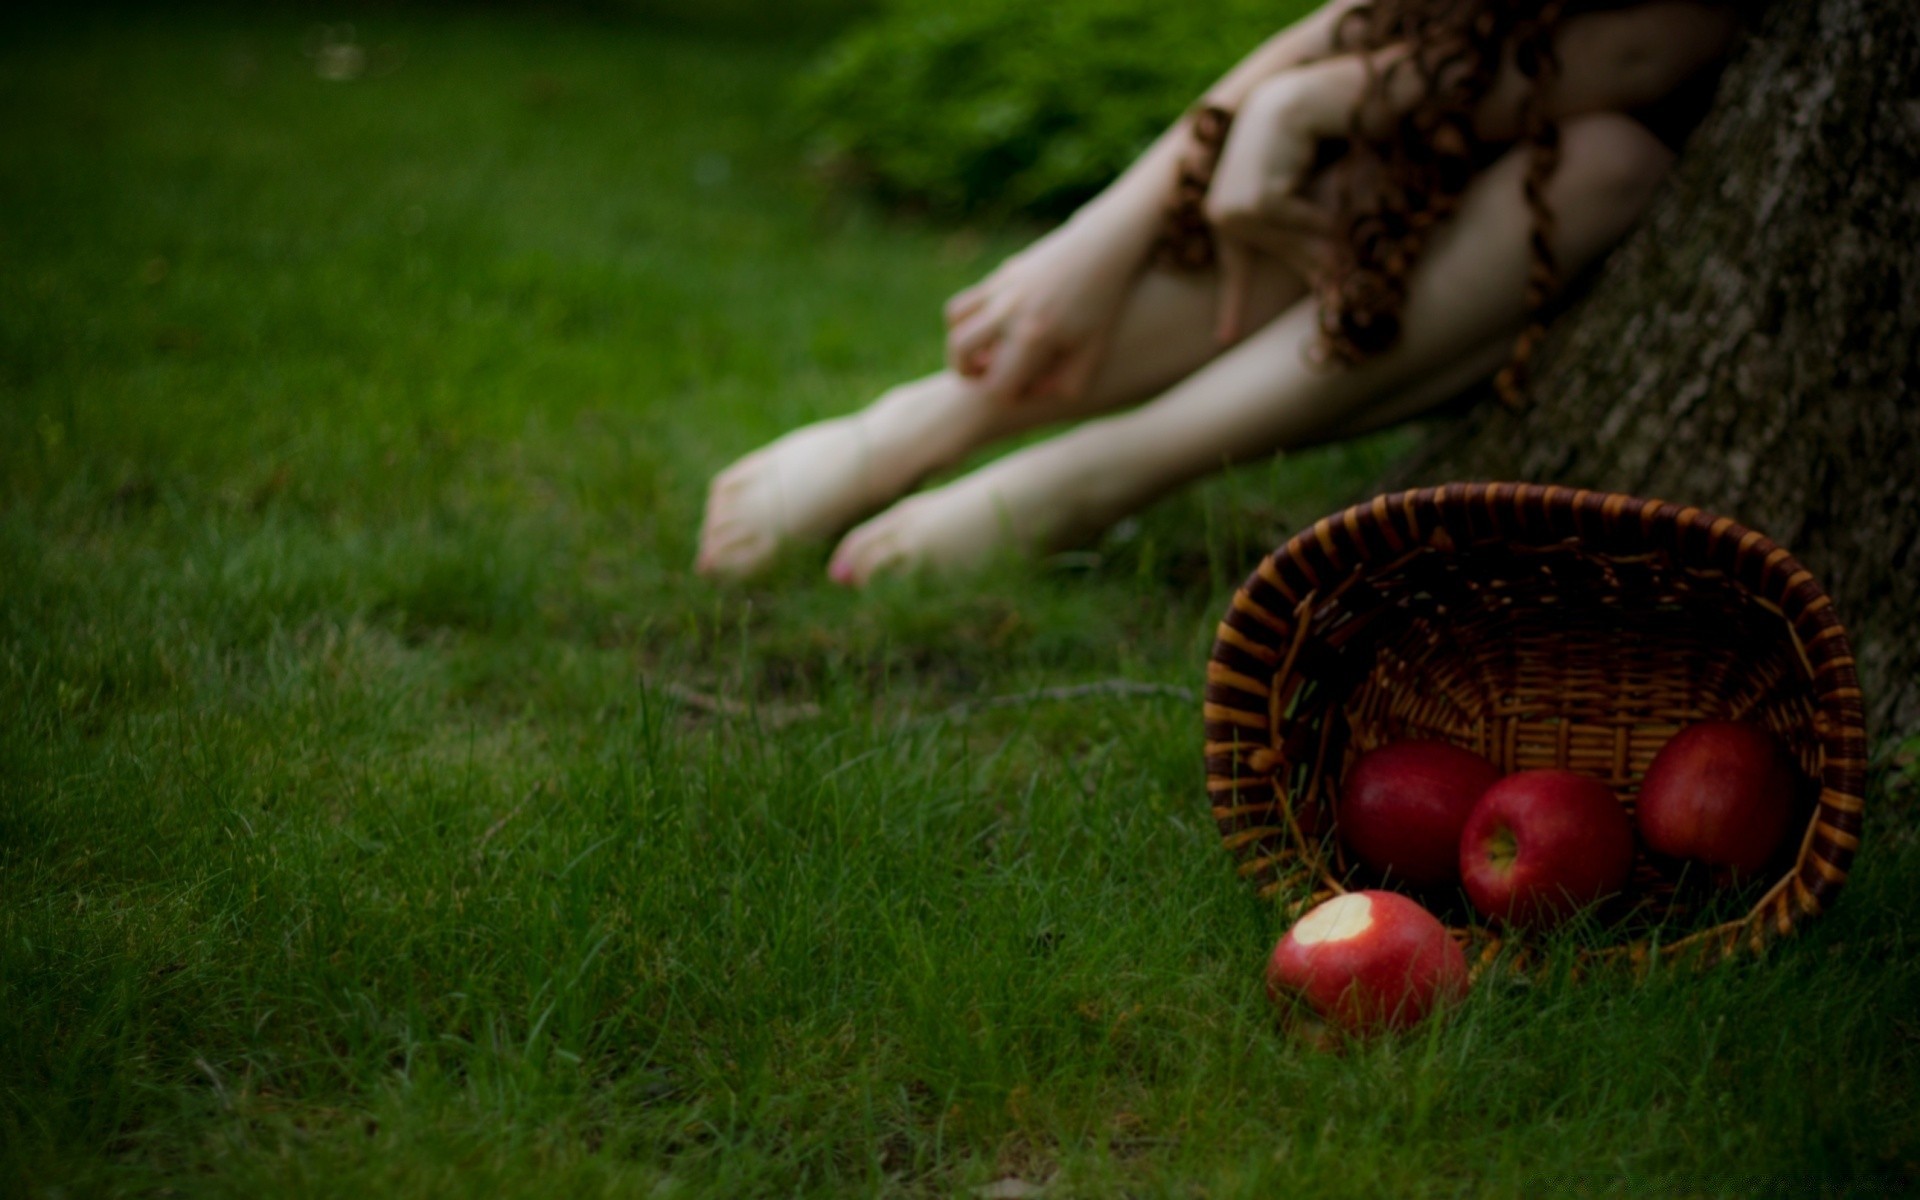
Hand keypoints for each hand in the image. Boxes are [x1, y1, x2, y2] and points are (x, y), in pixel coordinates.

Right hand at [942, 216, 1137, 403]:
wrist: (1100, 248)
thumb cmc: (1102, 304)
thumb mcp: (1094, 350)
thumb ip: (1068, 382)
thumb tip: (1034, 393)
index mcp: (1035, 335)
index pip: (997, 383)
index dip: (1004, 396)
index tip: (1018, 391)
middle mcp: (1010, 311)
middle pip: (961, 349)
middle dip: (965, 372)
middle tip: (982, 376)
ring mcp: (1002, 289)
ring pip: (955, 322)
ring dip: (959, 344)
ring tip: (979, 354)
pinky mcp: (1001, 275)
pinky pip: (965, 301)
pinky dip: (966, 320)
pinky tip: (991, 328)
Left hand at [1205, 72, 1333, 342]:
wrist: (1294, 97)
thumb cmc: (1299, 146)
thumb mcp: (1295, 199)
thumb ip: (1298, 237)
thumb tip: (1324, 284)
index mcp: (1223, 216)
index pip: (1233, 268)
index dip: (1231, 305)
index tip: (1226, 339)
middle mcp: (1219, 215)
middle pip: (1280, 258)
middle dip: (1315, 261)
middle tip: (1337, 279)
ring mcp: (1231, 208)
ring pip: (1291, 244)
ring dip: (1320, 232)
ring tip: (1330, 214)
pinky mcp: (1250, 202)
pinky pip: (1297, 225)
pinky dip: (1314, 212)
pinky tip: (1307, 181)